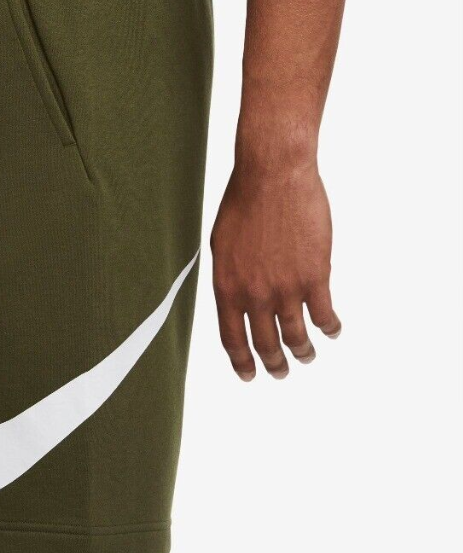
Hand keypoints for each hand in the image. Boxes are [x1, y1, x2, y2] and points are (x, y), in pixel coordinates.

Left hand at [210, 162, 340, 379]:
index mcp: (227, 287)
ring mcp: (286, 287)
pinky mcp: (315, 275)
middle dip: (273, 364)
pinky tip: (332, 331)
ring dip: (303, 352)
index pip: (232, 337)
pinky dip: (329, 328)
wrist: (272, 178)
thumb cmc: (242, 204)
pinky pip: (324, 314)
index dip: (241, 361)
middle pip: (265, 344)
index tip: (248, 375)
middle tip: (280, 373)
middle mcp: (254, 294)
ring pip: (296, 335)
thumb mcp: (221, 245)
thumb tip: (236, 299)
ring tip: (306, 357)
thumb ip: (229, 278)